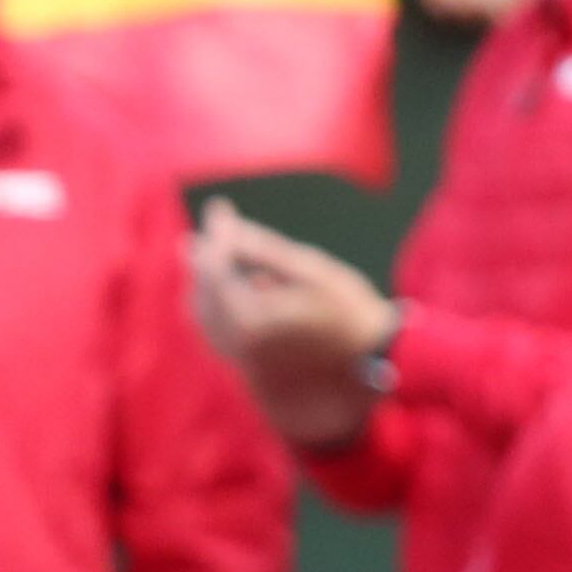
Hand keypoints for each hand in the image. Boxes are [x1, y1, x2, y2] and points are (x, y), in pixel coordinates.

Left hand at [188, 199, 395, 451]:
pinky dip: (216, 301)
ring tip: (219, 250)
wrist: (370, 363)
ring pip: (202, 310)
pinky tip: (236, 285)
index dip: (214, 235)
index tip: (218, 206)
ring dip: (208, 279)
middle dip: (206, 256)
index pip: (212, 269)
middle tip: (217, 225)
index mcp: (248, 318)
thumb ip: (261, 247)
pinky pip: (215, 327)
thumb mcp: (310, 269)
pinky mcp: (246, 365)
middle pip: (201, 291)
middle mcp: (235, 342)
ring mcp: (239, 357)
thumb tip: (222, 220)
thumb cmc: (348, 310)